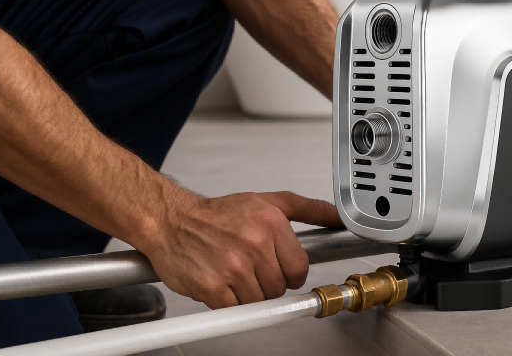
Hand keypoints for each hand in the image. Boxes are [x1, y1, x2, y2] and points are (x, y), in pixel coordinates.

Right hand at [144, 190, 342, 308]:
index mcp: (271, 223)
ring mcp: (232, 266)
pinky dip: (229, 301)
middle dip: (267, 281)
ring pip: (259, 301)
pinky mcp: (212, 287)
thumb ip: (309, 209)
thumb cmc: (219, 214)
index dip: (289, 272)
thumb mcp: (268, 202)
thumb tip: (338, 216)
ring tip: (234, 271)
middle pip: (279, 287)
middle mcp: (253, 243)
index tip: (277, 266)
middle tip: (249, 265)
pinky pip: (235, 309)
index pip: (300, 268)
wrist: (173, 221)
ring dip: (248, 293)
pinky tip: (221, 281)